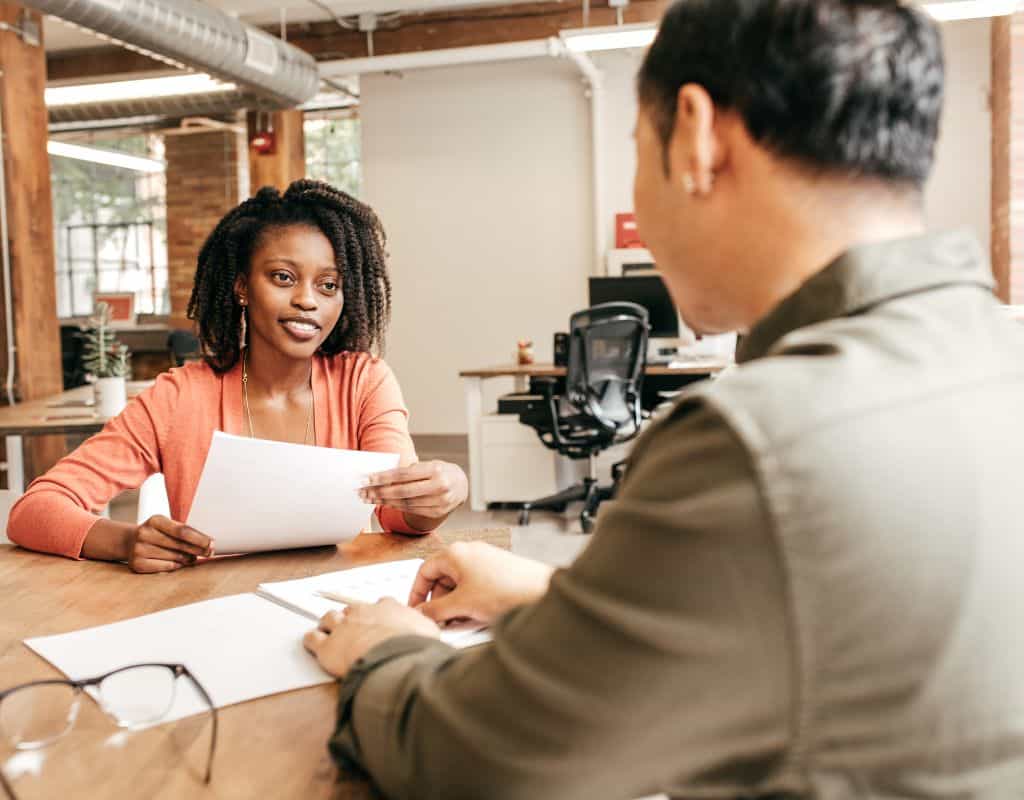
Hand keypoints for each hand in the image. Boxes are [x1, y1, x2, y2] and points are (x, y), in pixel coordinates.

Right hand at [125, 515, 213, 573]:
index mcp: (155, 520)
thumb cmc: (157, 533)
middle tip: (209, 552)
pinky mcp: (137, 564)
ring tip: (192, 557)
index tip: (212, 543)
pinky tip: (180, 562)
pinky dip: (177, 565)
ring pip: (175, 557)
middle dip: (198, 550)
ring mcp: (139, 549)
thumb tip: (208, 543)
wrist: (130, 541)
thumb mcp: (168, 525)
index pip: (182, 530)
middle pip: (180, 545)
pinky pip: (166, 567)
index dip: (199, 538)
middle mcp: (144, 533)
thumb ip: (185, 531)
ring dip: (188, 558)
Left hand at [303, 598, 439, 677]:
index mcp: (388, 608)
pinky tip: (312, 642)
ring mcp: (343, 627)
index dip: (378, 613)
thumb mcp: (429, 632)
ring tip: (329, 629)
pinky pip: (312, 638)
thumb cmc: (411, 645)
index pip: (381, 604)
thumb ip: (427, 629)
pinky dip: (311, 640)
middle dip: (351, 617)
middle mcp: (363, 612)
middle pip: (352, 609)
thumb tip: (433, 634)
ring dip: (329, 624)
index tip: (379, 619)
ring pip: (329, 618)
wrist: (391, 656)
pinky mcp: (327, 646)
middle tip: (353, 626)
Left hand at [360, 460, 468, 527]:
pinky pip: (411, 509)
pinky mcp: (437, 512)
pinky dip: (396, 506)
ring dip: (384, 501)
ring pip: (405, 503)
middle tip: (363, 491)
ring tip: (369, 498)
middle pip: (402, 491)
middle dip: (380, 492)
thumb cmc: (441, 471)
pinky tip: (385, 503)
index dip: (384, 477)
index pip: (404, 475)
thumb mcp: (429, 464)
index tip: (368, 479)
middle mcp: (439, 486)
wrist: (462, 485)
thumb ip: (409, 470)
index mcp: (436, 470)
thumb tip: (381, 477)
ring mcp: (439, 501)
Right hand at [409, 542, 553, 624]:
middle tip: (439, 621)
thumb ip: (435, 610)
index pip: (424, 570)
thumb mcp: (461, 604)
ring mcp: (485, 561)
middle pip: (442, 578)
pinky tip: (475, 617)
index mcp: (455, 553)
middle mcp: (469, 552)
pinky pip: (475, 586)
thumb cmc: (505, 591)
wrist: (542, 591)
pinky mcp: (499, 571)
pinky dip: (470, 601)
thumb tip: (420, 613)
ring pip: (459, 584)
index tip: (416, 610)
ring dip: (455, 604)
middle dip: (439, 601)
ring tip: (459, 622)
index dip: (416, 593)